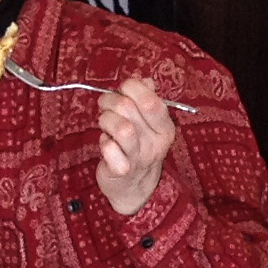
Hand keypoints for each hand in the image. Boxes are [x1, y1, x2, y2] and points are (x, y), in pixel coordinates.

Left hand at [95, 78, 177, 218]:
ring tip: (105, 124)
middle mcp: (155, 143)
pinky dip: (102, 141)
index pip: (151, 100)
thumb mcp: (148, 124)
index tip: (122, 90)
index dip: (131, 88)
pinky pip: (108, 148)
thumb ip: (147, 100)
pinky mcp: (121, 170)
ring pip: (121, 127)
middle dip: (110, 101)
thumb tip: (145, 80)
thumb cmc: (137, 148)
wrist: (134, 187)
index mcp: (165, 128)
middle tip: (105, 105)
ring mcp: (139, 158)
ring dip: (106, 120)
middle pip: (129, 108)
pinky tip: (106, 144)